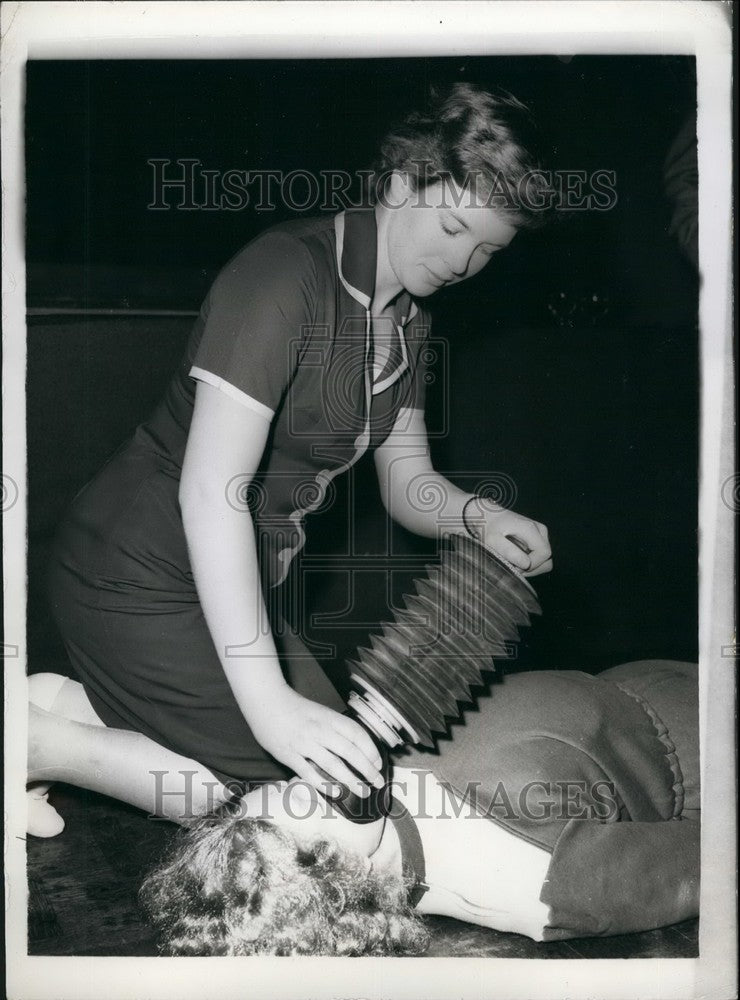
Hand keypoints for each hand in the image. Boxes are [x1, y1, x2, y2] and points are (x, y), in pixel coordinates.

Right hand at [246, 685, 384, 798]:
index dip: (370, 750)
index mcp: (329, 718)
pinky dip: (323, 784)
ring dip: (350, 780)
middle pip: (349, 751)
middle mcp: (319, 730)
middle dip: (367, 769)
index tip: (378, 764)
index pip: (356, 734)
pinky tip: (335, 793)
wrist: (266, 701)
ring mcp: (304, 743)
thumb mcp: (320, 712)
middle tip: (378, 783)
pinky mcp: (288, 755)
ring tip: (362, 792)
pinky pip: (308, 772)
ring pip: (332, 764)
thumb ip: (335, 728)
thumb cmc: (295, 708)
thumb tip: (356, 748)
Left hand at [466, 499, 552, 576]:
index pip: (544, 553)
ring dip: (531, 566)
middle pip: (547, 558)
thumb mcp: (492, 540)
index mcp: (531, 529)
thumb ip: (509, 551)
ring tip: (513, 562)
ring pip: (545, 559)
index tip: (516, 567)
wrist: (486, 515)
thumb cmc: (488, 527)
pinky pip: (539, 556)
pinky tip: (515, 558)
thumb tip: (527, 564)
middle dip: (532, 568)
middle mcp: (540, 530)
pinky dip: (529, 561)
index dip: (533, 565)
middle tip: (513, 567)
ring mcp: (540, 534)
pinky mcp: (537, 538)